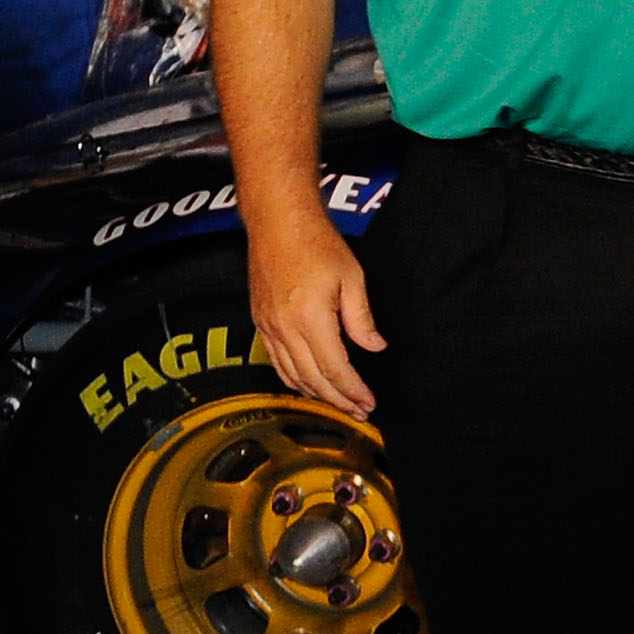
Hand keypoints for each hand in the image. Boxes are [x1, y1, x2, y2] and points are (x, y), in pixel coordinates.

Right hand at [249, 210, 383, 415]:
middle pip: (312, 379)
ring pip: (291, 374)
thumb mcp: (352, 277)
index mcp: (309, 318)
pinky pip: (276, 361)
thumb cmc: (316, 243)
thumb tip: (374, 347)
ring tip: (339, 404)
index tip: (368, 402)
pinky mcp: (260, 321)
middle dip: (338, 399)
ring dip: (316, 394)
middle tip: (359, 411)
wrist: (277, 222)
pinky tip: (309, 384)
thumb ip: (361, 318)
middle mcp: (284, 327)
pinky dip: (294, 379)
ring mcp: (268, 326)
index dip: (353, 390)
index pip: (334, 369)